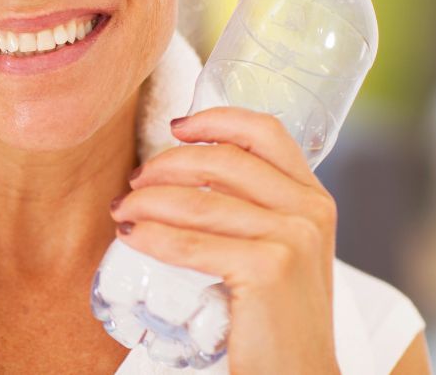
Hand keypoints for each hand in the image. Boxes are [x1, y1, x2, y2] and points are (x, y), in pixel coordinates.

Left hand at [108, 106, 340, 373]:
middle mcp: (309, 210)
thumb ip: (252, 211)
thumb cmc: (275, 316)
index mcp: (312, 198)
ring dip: (146, 201)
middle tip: (133, 183)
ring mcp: (292, 238)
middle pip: (221, 159)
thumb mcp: (279, 250)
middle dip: (164, 165)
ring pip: (197, 200)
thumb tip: (179, 174)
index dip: (216, 119)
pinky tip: (132, 236)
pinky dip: (152, 235)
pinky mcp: (269, 269)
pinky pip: (191, 242)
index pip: (266, 132)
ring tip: (123, 211)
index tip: (176, 126)